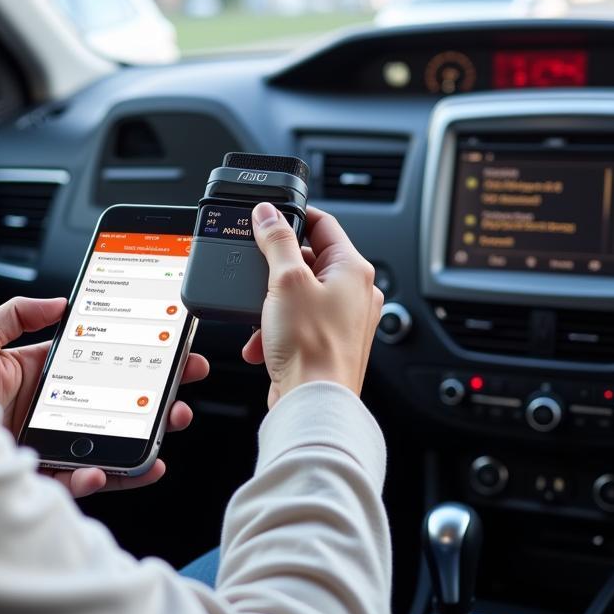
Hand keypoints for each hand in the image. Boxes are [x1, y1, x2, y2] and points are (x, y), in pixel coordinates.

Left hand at [0, 297, 208, 498]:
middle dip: (156, 398)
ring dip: (146, 438)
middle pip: (116, 407)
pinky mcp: (43, 480)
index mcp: (39, 378)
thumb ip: (17, 313)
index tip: (166, 349)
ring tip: (168, 425)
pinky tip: (108, 470)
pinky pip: (82, 484)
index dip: (135, 359)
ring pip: (112, 446)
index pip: (100, 366)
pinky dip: (104, 479)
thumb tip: (60, 303)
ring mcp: (51, 449)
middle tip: (183, 390)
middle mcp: (51, 415)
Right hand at [242, 204, 381, 406]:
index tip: (268, 217)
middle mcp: (355, 292)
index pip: (324, 223)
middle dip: (276, 271)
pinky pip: (297, 321)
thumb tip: (268, 214)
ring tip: (262, 316)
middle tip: (258, 275)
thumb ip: (276, 241)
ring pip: (299, 293)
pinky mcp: (328, 342)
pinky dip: (276, 327)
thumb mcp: (285, 281)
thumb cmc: (312, 347)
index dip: (294, 216)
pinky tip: (262, 341)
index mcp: (353, 269)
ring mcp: (343, 319)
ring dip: (272, 303)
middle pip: (308, 259)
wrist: (313, 400)